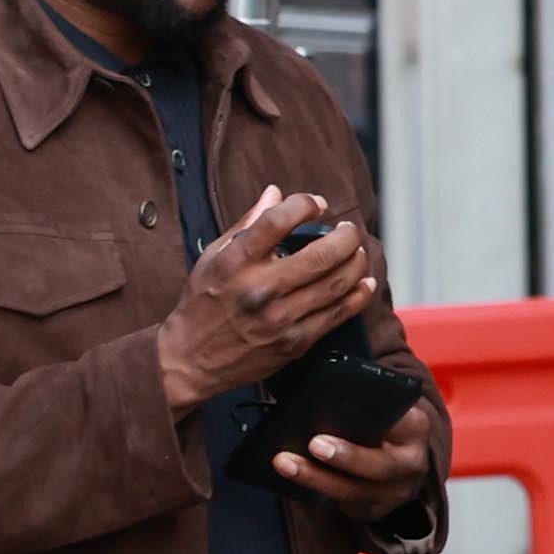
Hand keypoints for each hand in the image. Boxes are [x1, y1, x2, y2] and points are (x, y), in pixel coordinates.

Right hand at [156, 189, 374, 411]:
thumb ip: (246, 224)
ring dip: (356, 262)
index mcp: (236, 263)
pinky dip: (357, 295)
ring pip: (335, 284)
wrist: (189, 361)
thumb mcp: (213, 257)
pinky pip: (336, 315)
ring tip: (358, 251)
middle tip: (349, 228)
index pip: (278, 221)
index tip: (316, 204)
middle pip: (320, 254)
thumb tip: (275, 193)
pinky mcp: (294, 342)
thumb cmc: (201, 305)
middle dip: (345, 235)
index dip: (304, 205)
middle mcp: (261, 289)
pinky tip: (365, 282)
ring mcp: (280, 318)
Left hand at [276, 395, 437, 524]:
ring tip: (286, 462)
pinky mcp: (376, 509)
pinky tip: (294, 477)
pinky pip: (344, 505)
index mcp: (416, 427)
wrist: (396, 451)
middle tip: (314, 444)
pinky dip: (316, 491)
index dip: (374, 421)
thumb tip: (320, 383)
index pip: (401, 422)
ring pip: (355, 491)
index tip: (348, 414)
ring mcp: (396, 492)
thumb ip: (363, 396)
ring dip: (317, 478)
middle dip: (346, 457)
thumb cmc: (379, 419)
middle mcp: (413, 464)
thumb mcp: (381, 402)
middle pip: (380, 465)